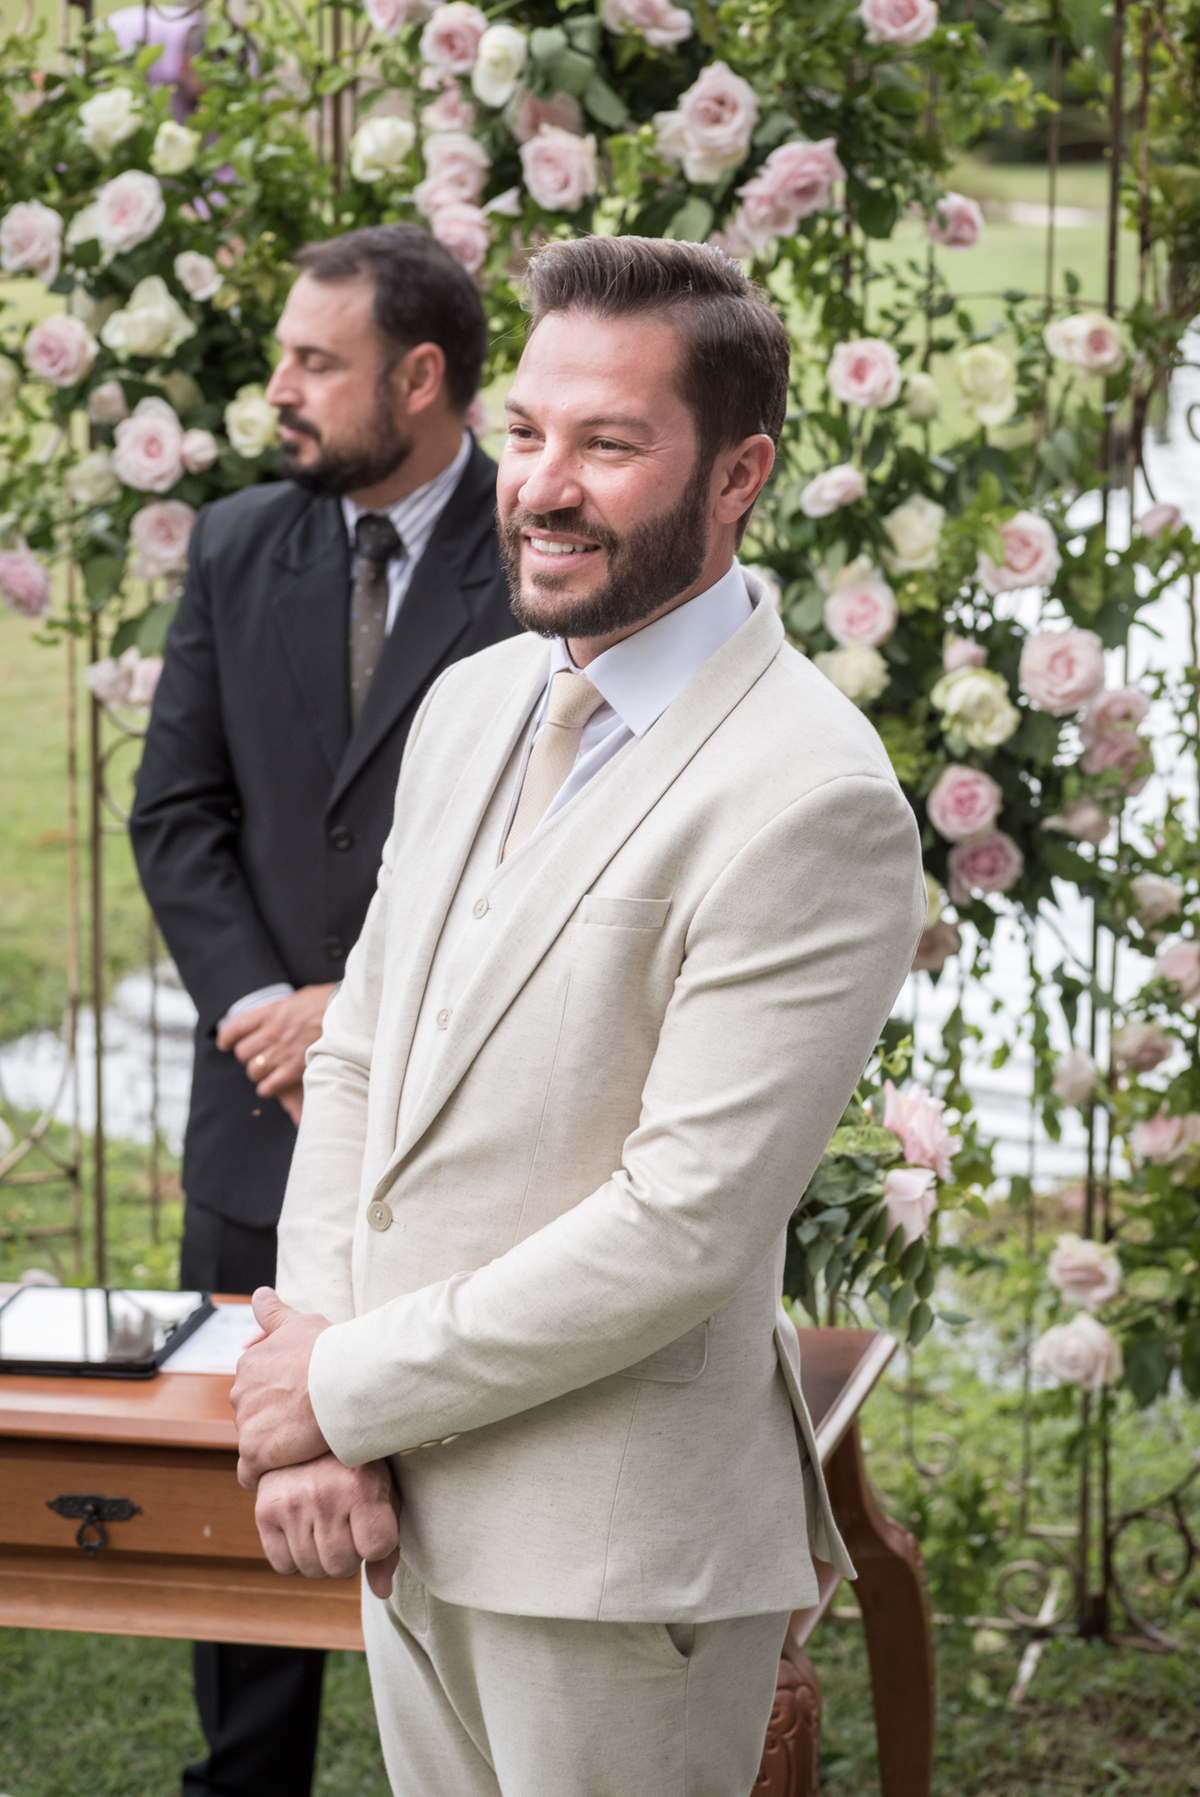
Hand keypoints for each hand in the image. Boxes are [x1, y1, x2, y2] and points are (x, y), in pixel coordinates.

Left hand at [217, 985, 335, 1105]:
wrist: (351, 1015)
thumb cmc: (329, 1003)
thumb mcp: (299, 998)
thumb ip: (282, 1009)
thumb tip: (274, 1017)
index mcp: (270, 1012)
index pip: (234, 1028)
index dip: (226, 1038)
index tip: (225, 1043)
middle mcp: (272, 1033)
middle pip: (242, 1053)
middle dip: (247, 1056)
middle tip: (255, 1056)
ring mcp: (282, 1052)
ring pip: (253, 1070)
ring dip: (257, 1073)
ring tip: (264, 1071)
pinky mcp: (295, 1069)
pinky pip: (269, 1085)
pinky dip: (267, 1088)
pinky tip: (270, 1086)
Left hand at [232, 1288, 331, 1488]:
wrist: (344, 1380)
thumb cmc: (328, 1350)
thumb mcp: (300, 1322)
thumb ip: (274, 1313)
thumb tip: (258, 1295)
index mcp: (249, 1363)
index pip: (255, 1387)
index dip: (278, 1396)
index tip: (299, 1400)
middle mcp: (240, 1391)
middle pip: (252, 1415)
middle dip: (272, 1421)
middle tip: (304, 1424)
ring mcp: (245, 1423)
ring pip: (254, 1442)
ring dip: (272, 1447)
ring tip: (301, 1447)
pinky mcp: (253, 1452)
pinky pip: (250, 1472)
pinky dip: (263, 1474)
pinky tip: (284, 1470)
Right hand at [255, 1453, 400, 1597]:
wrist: (309, 1434)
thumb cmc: (358, 1469)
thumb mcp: (384, 1494)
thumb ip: (388, 1544)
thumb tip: (382, 1591)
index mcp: (361, 1485)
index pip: (377, 1548)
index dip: (378, 1543)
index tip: (373, 1522)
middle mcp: (323, 1494)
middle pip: (342, 1567)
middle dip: (349, 1553)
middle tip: (347, 1523)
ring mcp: (290, 1503)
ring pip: (313, 1569)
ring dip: (322, 1556)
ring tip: (325, 1522)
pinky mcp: (264, 1512)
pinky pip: (284, 1565)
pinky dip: (294, 1555)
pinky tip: (302, 1527)